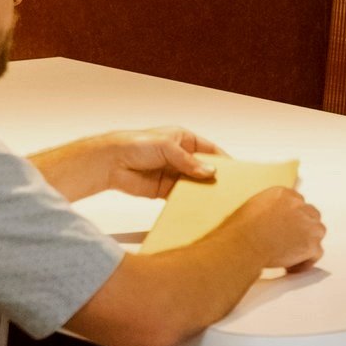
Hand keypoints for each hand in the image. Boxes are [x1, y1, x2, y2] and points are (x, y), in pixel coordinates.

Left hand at [98, 126, 221, 198]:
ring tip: (215, 200)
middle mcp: (179, 156)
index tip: (236, 171)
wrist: (110, 162)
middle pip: (203, 168)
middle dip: (214, 177)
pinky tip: (196, 206)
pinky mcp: (163, 189)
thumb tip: (209, 172)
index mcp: (183, 139)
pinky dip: (187, 200)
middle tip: (228, 188)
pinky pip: (180, 196)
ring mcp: (172, 173)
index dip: (222, 159)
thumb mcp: (167, 147)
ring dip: (201, 190)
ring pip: (193, 183)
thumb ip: (188, 161)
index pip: (209, 149)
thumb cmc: (135, 144)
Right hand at [226, 186, 325, 272]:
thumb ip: (266, 210)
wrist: (244, 244)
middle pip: (311, 215)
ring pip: (317, 232)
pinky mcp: (311, 244)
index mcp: (283, 194)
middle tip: (290, 241)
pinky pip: (316, 253)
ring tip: (291, 256)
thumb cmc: (240, 230)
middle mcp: (298, 205)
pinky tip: (291, 267)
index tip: (286, 228)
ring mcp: (308, 225)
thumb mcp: (251, 208)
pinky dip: (306, 262)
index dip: (293, 217)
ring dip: (307, 243)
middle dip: (304, 228)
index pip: (297, 202)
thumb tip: (265, 221)